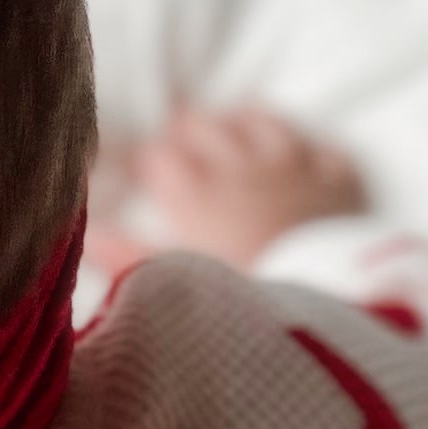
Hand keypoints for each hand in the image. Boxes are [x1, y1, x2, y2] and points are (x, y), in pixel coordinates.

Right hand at [86, 102, 369, 279]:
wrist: (319, 307)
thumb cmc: (238, 303)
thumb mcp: (174, 284)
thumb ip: (127, 259)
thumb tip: (87, 238)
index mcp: (196, 194)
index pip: (162, 159)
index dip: (150, 162)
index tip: (145, 171)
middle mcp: (242, 169)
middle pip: (208, 128)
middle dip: (188, 130)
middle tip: (180, 135)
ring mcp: (295, 170)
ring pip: (265, 125)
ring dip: (245, 121)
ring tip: (235, 122)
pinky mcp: (340, 186)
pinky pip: (327, 154)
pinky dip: (313, 153)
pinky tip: (307, 156)